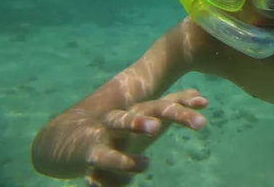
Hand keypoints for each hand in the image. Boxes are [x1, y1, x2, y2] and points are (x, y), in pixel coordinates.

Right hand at [84, 89, 207, 186]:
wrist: (68, 138)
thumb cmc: (120, 130)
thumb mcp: (149, 117)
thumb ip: (173, 104)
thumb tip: (201, 95)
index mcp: (141, 111)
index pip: (166, 103)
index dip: (185, 103)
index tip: (205, 103)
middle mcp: (126, 116)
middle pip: (146, 111)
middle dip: (166, 114)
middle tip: (167, 126)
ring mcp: (106, 132)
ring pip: (119, 128)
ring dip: (132, 136)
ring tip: (146, 163)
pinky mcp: (90, 152)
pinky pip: (103, 161)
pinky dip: (115, 170)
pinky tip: (126, 179)